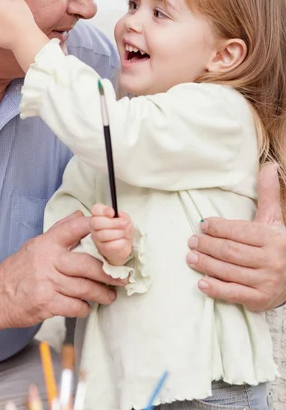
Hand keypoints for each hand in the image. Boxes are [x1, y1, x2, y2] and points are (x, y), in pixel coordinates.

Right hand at [0, 211, 125, 329]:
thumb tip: (81, 215)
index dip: (96, 227)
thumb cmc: (19, 269)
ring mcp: (47, 282)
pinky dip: (84, 308)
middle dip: (108, 273)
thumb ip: (60, 230)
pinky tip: (86, 307)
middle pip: (87, 264)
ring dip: (101, 293)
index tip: (114, 232)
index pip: (75, 228)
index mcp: (47, 243)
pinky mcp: (46, 303)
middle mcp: (48, 260)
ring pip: (85, 288)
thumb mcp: (36, 244)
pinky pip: (74, 306)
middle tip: (121, 277)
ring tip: (109, 295)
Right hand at [90, 204, 133, 265]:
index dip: (103, 210)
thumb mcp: (125, 219)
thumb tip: (118, 216)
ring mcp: (97, 238)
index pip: (95, 209)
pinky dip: (121, 242)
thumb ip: (122, 216)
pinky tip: (123, 240)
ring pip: (104, 234)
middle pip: (96, 222)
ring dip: (119, 233)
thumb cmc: (122, 230)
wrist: (124, 244)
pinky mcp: (103, 248)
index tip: (112, 213)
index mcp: (99, 215)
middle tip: (124, 224)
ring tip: (124, 233)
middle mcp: (95, 226)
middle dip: (114, 223)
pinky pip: (111, 245)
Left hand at [187, 163, 285, 310]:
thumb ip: (268, 194)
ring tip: (191, 258)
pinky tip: (201, 282)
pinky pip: (234, 294)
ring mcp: (266, 282)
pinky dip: (216, 289)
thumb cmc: (277, 244)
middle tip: (192, 241)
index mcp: (273, 239)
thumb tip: (269, 166)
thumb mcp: (273, 219)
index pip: (241, 232)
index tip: (203, 224)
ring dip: (207, 265)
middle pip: (232, 252)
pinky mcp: (260, 300)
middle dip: (208, 246)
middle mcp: (272, 261)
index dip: (220, 228)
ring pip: (230, 272)